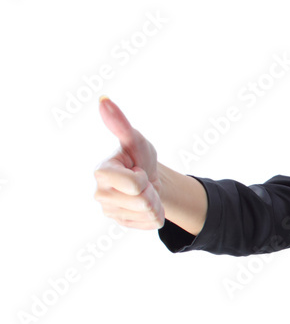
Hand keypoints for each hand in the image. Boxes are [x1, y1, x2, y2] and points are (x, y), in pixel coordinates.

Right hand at [93, 96, 164, 228]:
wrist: (150, 179)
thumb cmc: (140, 157)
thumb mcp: (135, 140)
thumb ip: (120, 124)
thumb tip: (103, 99)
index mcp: (102, 173)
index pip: (134, 184)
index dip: (142, 177)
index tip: (137, 169)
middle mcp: (100, 194)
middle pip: (143, 200)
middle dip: (151, 190)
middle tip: (144, 182)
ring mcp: (110, 211)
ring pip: (148, 213)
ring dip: (155, 202)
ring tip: (145, 192)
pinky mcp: (122, 223)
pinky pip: (150, 224)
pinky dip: (154, 214)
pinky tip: (146, 205)